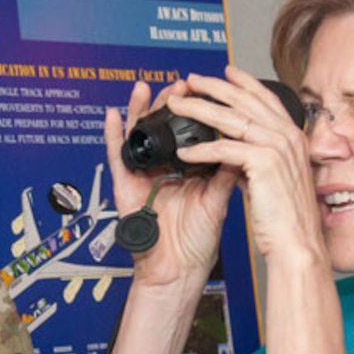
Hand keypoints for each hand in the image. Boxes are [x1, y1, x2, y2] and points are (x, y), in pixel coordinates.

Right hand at [105, 79, 239, 289]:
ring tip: (145, 87)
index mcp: (189, 171)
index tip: (207, 91)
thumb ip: (225, 171)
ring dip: (140, 109)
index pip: (190, 132)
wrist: (178, 270)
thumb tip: (241, 143)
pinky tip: (114, 115)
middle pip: (164, 127)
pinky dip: (113, 136)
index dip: (197, 110)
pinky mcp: (126, 186)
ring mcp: (144, 176)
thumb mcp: (217, 200)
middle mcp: (165, 169)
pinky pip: (117, 157)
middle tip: (182, 84)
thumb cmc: (196, 243)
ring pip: (139, 135)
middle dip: (171, 103)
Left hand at [140, 68, 322, 269]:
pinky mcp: (264, 163)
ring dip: (200, 110)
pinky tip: (183, 152)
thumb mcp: (274, 179)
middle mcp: (288, 136)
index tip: (226, 72)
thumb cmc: (287, 218)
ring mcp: (278, 147)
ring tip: (177, 105)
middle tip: (191, 80)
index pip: (265, 99)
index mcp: (293, 136)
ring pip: (232, 119)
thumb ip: (258, 160)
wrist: (298, 242)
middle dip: (215, 87)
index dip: (244, 83)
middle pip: (246, 101)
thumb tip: (237, 155)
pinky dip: (201, 150)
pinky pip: (224, 149)